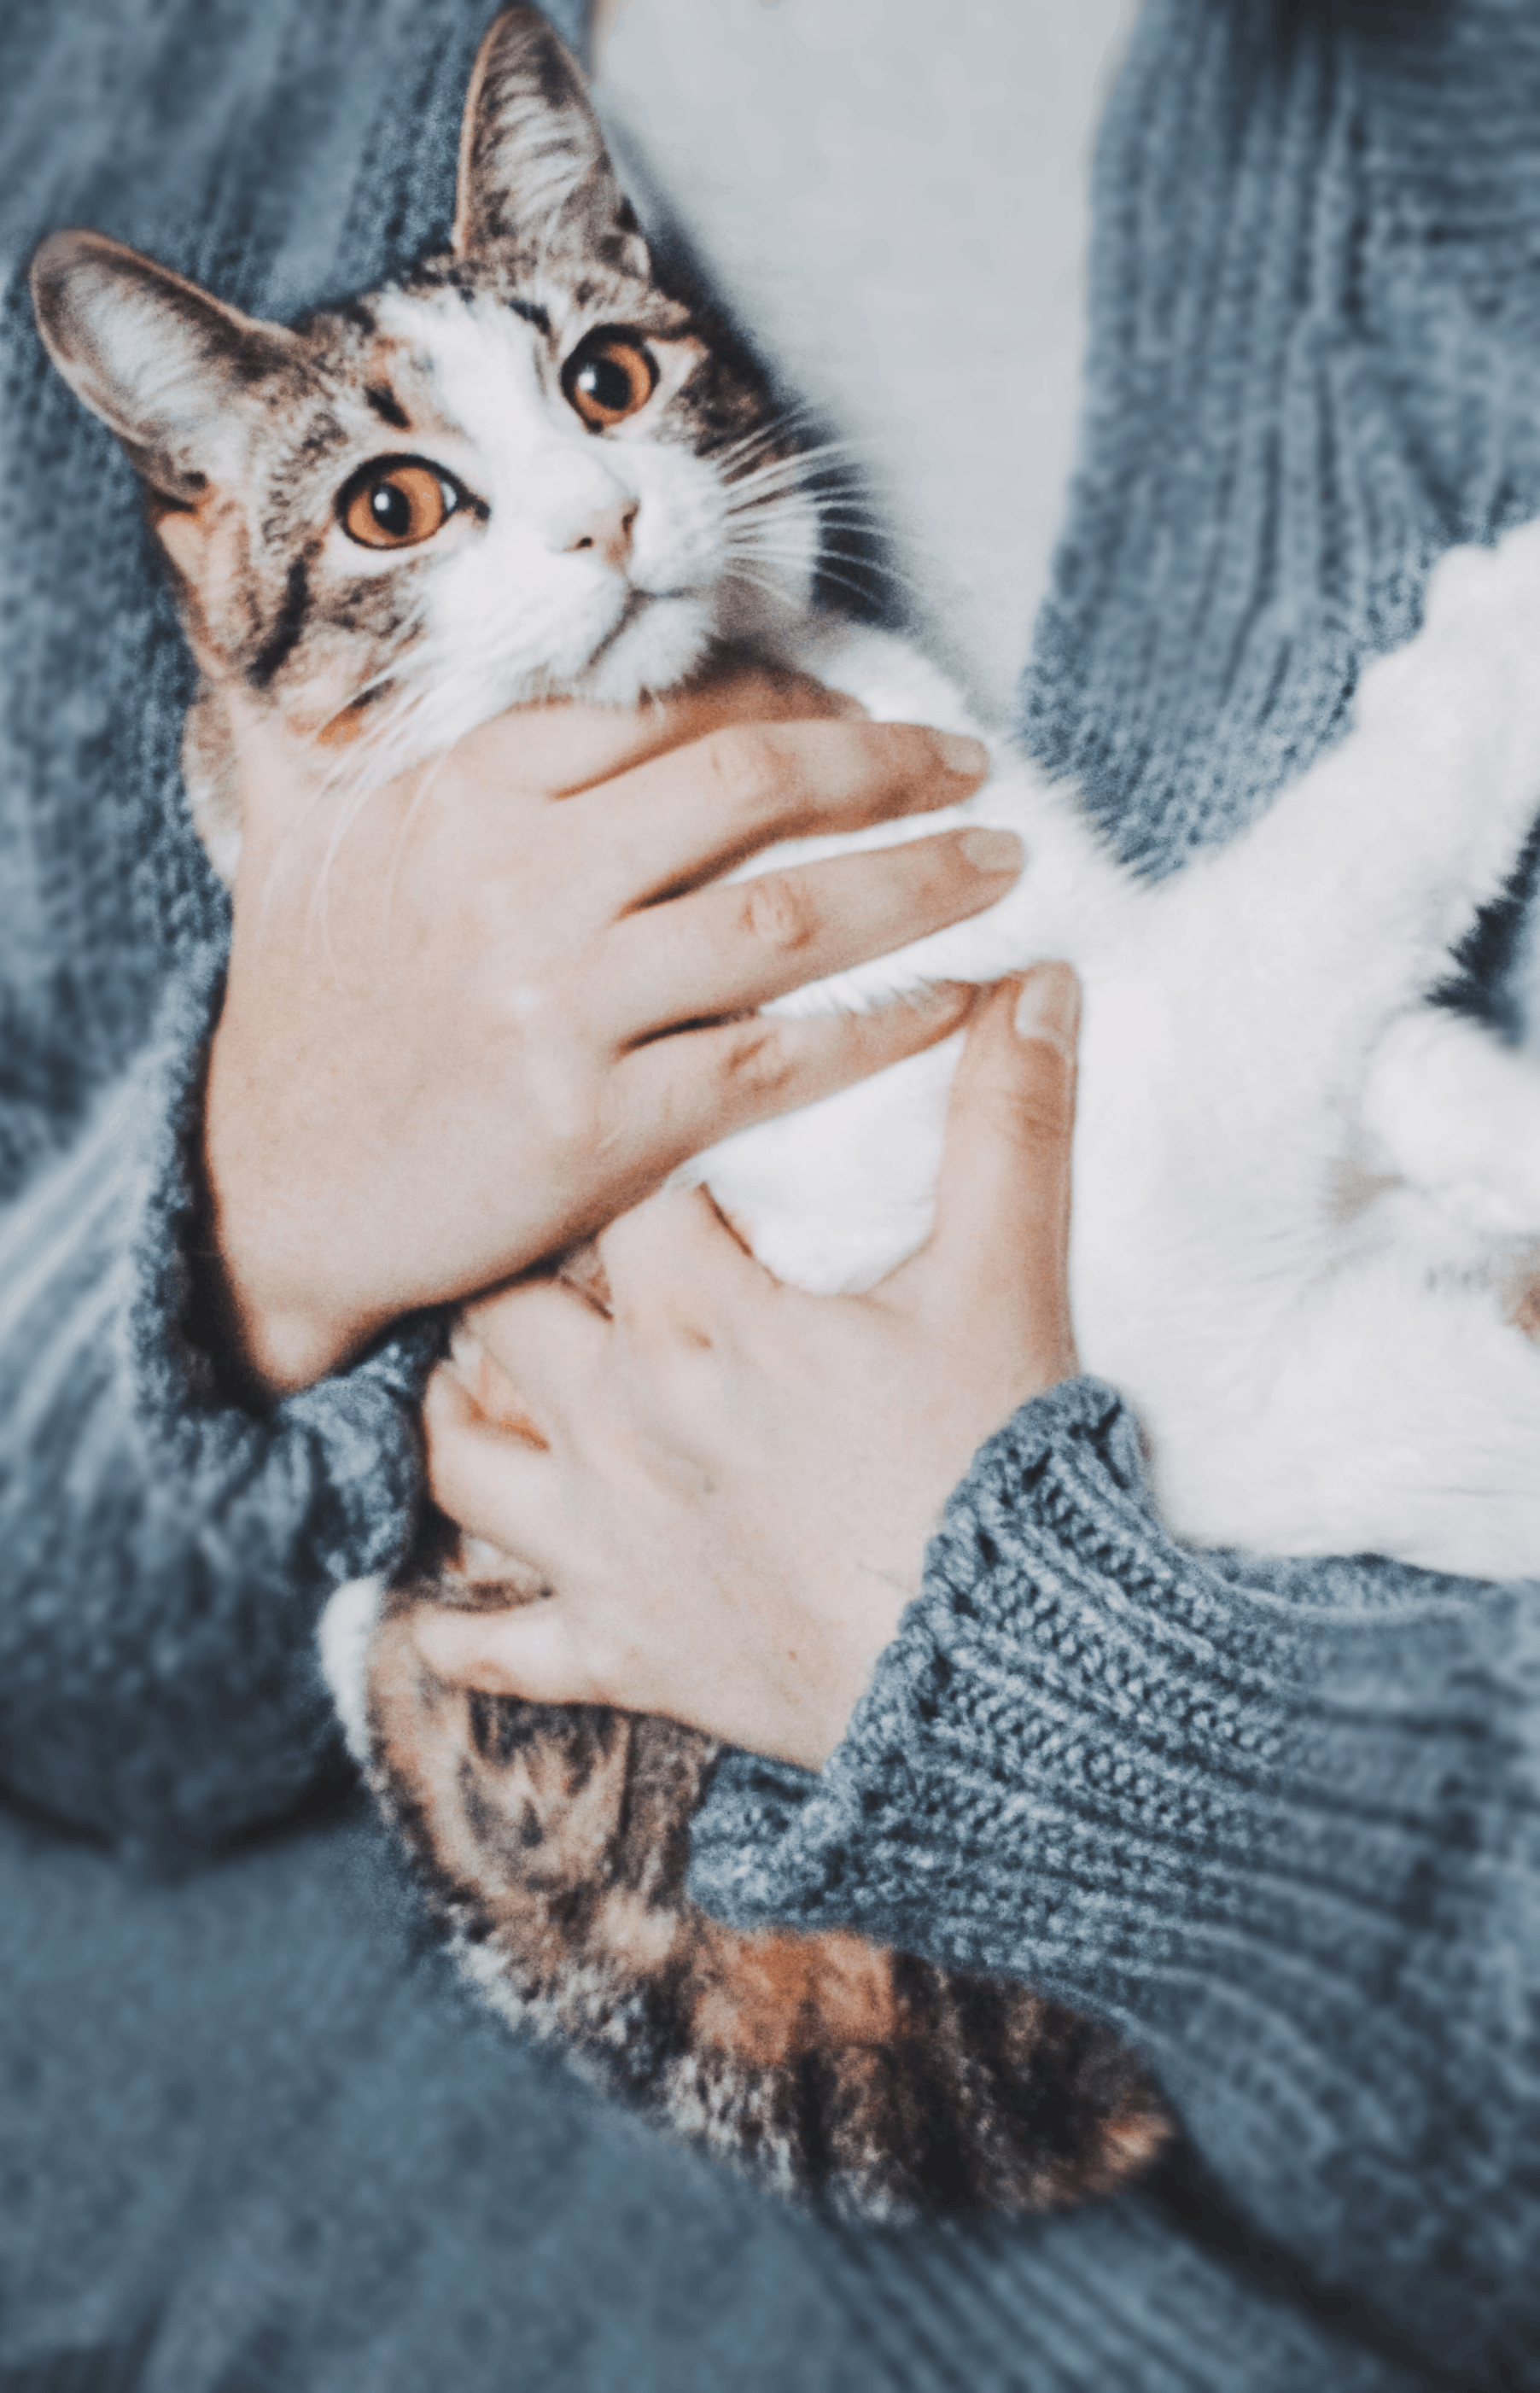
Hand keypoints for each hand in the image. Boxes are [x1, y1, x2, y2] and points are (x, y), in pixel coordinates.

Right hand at [202, 671, 1018, 1392]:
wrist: (274, 1197)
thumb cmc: (307, 1015)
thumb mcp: (296, 845)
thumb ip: (310, 726)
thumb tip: (233, 581)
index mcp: (465, 793)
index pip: (671, 709)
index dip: (798, 700)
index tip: (870, 713)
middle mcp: (518, 881)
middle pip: (752, 785)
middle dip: (889, 763)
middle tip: (975, 764)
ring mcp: (561, 1006)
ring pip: (788, 915)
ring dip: (919, 881)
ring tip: (1000, 865)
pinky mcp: (599, 1126)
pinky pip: (778, 1057)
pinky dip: (883, 1024)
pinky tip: (957, 999)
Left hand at [413, 965, 1079, 1769]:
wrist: (1003, 1672)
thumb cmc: (999, 1470)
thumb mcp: (1008, 1280)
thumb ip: (1010, 1121)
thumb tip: (1036, 972)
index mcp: (698, 1317)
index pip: (612, 1188)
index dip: (626, 1150)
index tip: (647, 1140)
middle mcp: (619, 1420)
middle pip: (504, 1310)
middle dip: (515, 1272)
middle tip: (536, 1250)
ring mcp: (606, 1546)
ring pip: (462, 1462)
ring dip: (456, 1415)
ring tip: (473, 1383)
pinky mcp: (624, 1656)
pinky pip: (499, 1651)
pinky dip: (457, 1636)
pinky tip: (432, 1621)